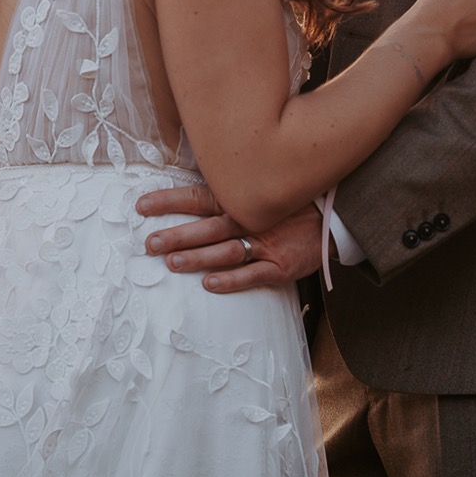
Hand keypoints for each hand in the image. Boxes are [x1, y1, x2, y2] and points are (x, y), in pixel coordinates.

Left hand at [136, 184, 323, 292]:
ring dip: (198, 257)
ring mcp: (266, 243)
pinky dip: (231, 280)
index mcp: (240, 200)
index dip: (170, 201)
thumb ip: (226, 194)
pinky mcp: (281, 266)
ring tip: (172, 263)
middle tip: (149, 244)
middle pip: (207, 227)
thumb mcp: (258, 192)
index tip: (141, 206)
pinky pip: (253, 274)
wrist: (334, 219)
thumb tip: (185, 191)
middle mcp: (250, 220)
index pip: (198, 197)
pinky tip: (209, 284)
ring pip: (226, 251)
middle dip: (177, 235)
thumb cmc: (288, 205)